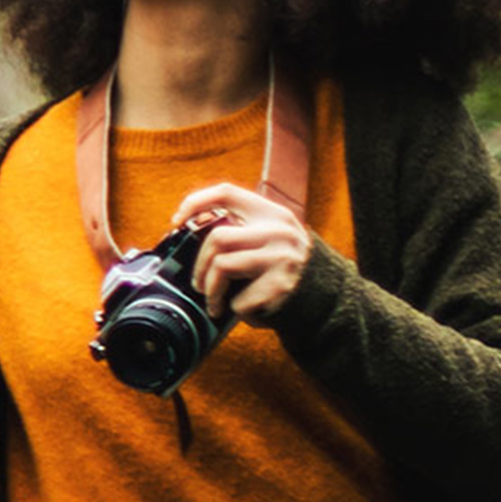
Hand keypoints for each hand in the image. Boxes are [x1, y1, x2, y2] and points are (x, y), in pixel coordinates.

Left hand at [174, 182, 311, 321]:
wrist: (323, 293)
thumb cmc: (284, 264)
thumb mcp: (270, 234)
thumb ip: (242, 227)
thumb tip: (192, 232)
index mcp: (270, 212)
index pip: (227, 193)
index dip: (196, 202)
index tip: (177, 221)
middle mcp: (277, 230)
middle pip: (217, 237)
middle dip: (200, 266)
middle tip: (198, 283)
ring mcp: (280, 256)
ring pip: (222, 266)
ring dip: (211, 291)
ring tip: (214, 302)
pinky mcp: (280, 285)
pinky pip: (239, 298)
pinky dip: (235, 308)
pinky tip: (243, 308)